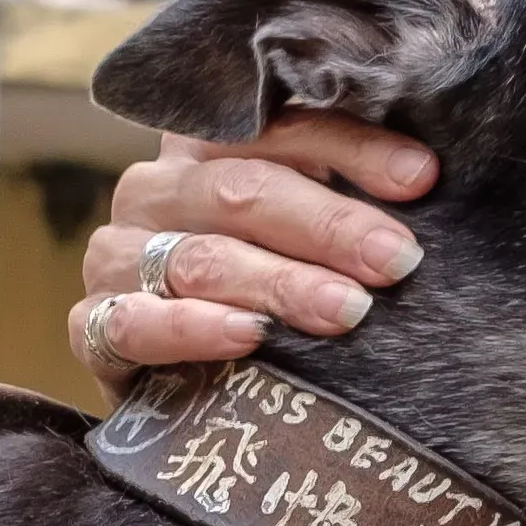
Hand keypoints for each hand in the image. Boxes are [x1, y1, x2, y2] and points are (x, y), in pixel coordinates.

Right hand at [72, 114, 432, 379]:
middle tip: (398, 261)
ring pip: (201, 256)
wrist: (184, 397)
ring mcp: (116, 255)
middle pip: (243, 190)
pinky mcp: (93, 326)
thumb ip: (349, 204)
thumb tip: (432, 185)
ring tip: (348, 311)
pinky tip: (246, 338)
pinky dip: (191, 328)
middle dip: (330, 226)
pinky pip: (134, 322)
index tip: (423, 178)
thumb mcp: (310, 246)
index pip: (278, 127)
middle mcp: (155, 190)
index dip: (352, 149)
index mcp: (207, 147)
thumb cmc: (269, 305)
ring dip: (279, 283)